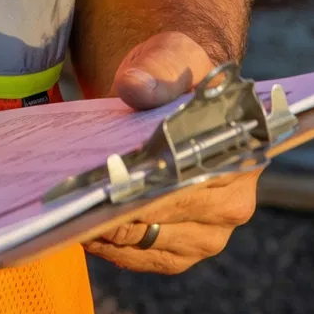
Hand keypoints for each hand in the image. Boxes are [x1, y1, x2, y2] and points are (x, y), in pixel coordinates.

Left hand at [85, 30, 258, 273]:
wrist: (171, 88)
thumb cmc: (175, 72)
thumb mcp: (169, 57)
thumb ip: (157, 70)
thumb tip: (136, 87)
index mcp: (241, 159)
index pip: (192, 184)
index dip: (149, 188)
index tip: (111, 187)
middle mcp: (234, 204)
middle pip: (170, 220)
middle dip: (123, 215)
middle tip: (79, 206)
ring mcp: (209, 233)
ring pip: (154, 246)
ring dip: (112, 235)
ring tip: (73, 217)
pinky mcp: (182, 248)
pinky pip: (145, 257)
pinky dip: (114, 247)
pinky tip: (84, 230)